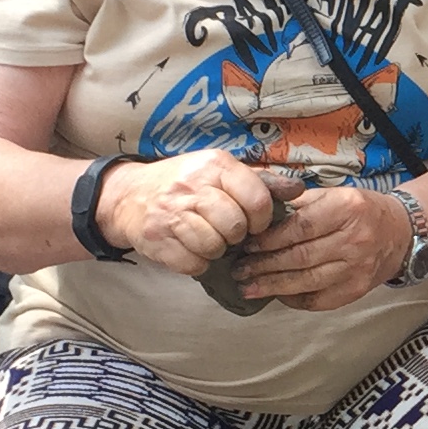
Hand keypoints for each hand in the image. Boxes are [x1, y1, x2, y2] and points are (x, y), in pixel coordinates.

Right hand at [95, 149, 284, 275]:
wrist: (128, 196)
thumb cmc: (185, 184)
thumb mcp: (221, 172)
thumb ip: (261, 182)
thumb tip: (299, 189)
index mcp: (215, 165)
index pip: (257, 199)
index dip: (261, 219)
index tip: (252, 222)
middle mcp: (192, 185)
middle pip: (235, 226)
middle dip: (236, 236)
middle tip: (226, 232)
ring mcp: (171, 213)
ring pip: (214, 246)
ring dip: (215, 250)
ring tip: (207, 238)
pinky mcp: (156, 238)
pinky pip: (193, 263)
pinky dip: (196, 263)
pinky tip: (189, 248)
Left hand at [234, 181, 414, 312]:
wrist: (400, 234)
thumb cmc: (360, 211)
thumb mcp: (334, 194)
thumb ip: (299, 204)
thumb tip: (257, 216)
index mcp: (347, 209)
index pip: (300, 228)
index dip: (269, 239)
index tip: (247, 245)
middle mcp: (355, 240)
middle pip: (300, 257)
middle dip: (265, 265)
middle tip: (240, 269)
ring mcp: (357, 269)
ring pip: (307, 281)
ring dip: (273, 286)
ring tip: (248, 286)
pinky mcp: (357, 290)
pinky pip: (318, 300)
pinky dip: (294, 299)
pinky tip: (276, 294)